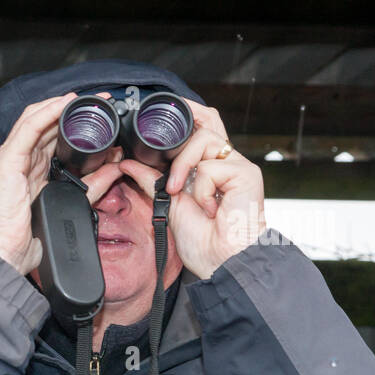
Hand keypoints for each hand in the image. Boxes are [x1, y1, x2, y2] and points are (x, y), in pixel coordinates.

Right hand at [0, 91, 110, 274]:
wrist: (5, 253)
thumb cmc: (26, 236)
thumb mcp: (71, 204)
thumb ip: (93, 185)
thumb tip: (114, 167)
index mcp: (33, 168)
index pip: (53, 133)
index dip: (74, 120)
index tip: (101, 115)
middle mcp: (21, 159)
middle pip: (45, 121)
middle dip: (72, 108)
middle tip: (100, 101)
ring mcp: (12, 158)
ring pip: (35, 118)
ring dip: (62, 104)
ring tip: (86, 98)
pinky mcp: (8, 161)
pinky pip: (29, 129)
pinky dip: (47, 112)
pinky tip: (64, 104)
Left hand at [106, 102, 266, 279]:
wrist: (221, 261)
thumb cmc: (203, 240)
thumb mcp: (168, 204)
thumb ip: (151, 181)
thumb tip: (128, 163)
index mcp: (209, 167)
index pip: (202, 126)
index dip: (188, 114)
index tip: (163, 114)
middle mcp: (225, 161)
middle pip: (208, 120)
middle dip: (187, 122)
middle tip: (165, 139)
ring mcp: (238, 165)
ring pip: (204, 138)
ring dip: (182, 166)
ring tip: (179, 192)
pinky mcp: (246, 173)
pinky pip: (211, 166)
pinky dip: (201, 189)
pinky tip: (208, 208)